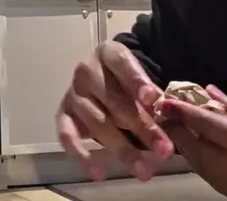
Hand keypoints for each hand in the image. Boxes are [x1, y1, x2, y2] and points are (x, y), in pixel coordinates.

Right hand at [56, 41, 173, 181]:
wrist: (103, 76)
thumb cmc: (126, 77)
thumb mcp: (140, 75)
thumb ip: (150, 91)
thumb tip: (162, 109)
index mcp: (108, 54)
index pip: (123, 65)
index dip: (137, 82)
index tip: (153, 99)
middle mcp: (86, 71)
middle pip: (115, 101)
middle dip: (143, 127)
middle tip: (164, 150)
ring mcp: (73, 93)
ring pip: (98, 122)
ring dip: (122, 148)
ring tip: (143, 169)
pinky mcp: (63, 114)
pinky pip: (67, 135)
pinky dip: (82, 155)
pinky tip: (98, 173)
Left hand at [161, 86, 226, 200]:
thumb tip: (212, 94)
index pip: (204, 125)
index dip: (180, 110)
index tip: (163, 99)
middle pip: (196, 150)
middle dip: (180, 129)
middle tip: (169, 110)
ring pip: (202, 167)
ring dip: (191, 145)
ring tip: (185, 124)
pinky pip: (216, 177)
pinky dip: (206, 160)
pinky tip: (207, 144)